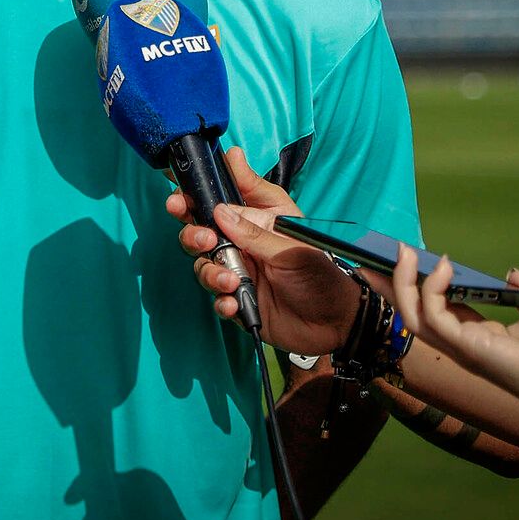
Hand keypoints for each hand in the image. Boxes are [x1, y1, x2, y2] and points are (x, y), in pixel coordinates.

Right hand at [165, 148, 360, 353]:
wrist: (338, 321)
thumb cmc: (323, 272)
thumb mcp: (291, 244)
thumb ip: (254, 226)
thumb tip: (219, 206)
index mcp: (256, 221)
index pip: (219, 201)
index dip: (195, 197)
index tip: (179, 198)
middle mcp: (242, 244)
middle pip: (200, 232)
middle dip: (192, 234)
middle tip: (203, 241)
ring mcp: (238, 274)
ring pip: (203, 266)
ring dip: (209, 272)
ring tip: (229, 281)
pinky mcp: (239, 302)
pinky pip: (217, 299)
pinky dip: (221, 301)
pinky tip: (234, 303)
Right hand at [390, 250, 518, 414]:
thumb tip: (512, 272)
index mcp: (474, 336)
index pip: (435, 309)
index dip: (417, 286)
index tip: (404, 261)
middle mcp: (458, 342)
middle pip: (412, 313)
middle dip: (393, 285)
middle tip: (386, 254)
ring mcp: (458, 345)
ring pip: (412, 315)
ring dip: (403, 282)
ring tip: (405, 252)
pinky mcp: (463, 345)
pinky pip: (434, 315)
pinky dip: (432, 289)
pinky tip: (443, 267)